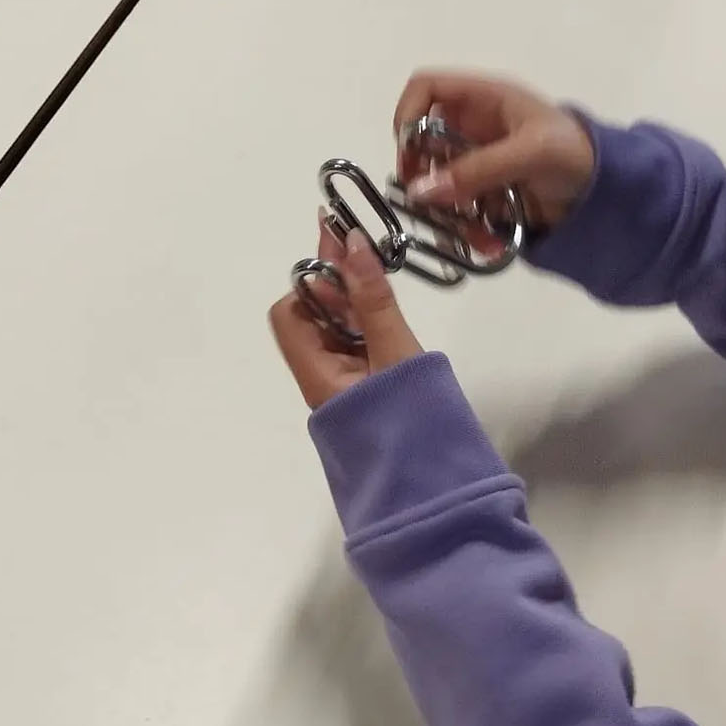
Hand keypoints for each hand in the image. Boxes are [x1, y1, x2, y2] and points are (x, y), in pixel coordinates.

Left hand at [270, 223, 422, 409]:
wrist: (437, 483)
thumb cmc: (412, 420)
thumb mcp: (396, 354)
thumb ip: (374, 299)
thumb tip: (350, 242)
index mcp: (314, 372)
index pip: (289, 313)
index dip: (312, 284)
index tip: (342, 253)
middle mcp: (318, 376)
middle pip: (310, 316)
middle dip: (333, 281)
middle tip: (361, 246)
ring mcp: (341, 381)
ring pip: (334, 326)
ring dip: (351, 296)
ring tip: (375, 265)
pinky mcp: (364, 385)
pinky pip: (353, 342)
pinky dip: (364, 318)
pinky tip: (383, 302)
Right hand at [393, 71, 595, 229]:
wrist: (613, 193)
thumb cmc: (576, 154)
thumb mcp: (529, 154)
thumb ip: (476, 170)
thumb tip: (418, 192)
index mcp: (484, 99)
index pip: (426, 88)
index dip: (407, 115)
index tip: (409, 155)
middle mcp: (472, 127)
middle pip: (420, 143)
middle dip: (422, 177)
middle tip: (426, 203)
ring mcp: (476, 161)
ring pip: (436, 183)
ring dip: (444, 212)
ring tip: (467, 235)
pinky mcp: (483, 193)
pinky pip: (456, 209)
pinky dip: (464, 229)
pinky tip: (485, 243)